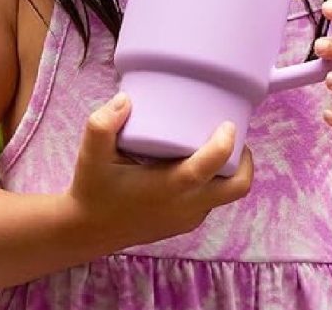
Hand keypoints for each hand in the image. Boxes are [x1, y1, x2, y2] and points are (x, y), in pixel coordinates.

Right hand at [66, 93, 252, 250]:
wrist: (87, 231)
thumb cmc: (93, 190)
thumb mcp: (91, 155)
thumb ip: (102, 124)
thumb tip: (126, 99)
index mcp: (170, 187)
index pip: (211, 166)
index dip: (226, 143)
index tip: (228, 122)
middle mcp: (186, 206)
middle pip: (237, 187)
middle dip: (244, 160)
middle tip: (231, 134)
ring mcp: (188, 218)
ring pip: (226, 195)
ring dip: (230, 170)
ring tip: (214, 141)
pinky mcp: (185, 223)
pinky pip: (212, 201)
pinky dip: (214, 181)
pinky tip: (197, 161)